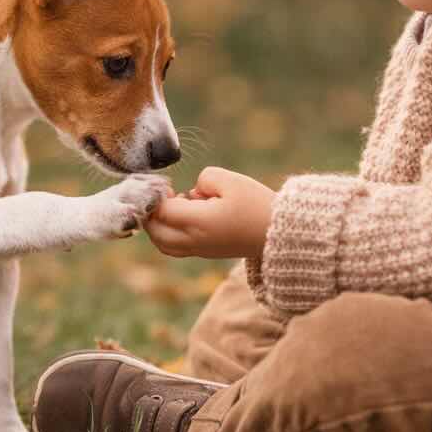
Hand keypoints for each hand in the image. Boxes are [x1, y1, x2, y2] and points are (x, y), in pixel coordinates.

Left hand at [144, 166, 273, 259]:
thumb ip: (204, 179)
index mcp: (198, 223)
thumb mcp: (231, 181)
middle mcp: (194, 241)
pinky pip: (174, 247)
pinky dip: (169, 232)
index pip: (160, 211)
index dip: (155, 195)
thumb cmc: (257, 205)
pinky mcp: (205, 252)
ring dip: (159, 224)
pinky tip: (186, 214)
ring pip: (162, 243)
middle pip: (155, 231)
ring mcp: (199, 250)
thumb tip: (192, 191)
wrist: (280, 234)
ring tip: (175, 203)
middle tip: (165, 192)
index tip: (164, 182)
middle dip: (151, 211)